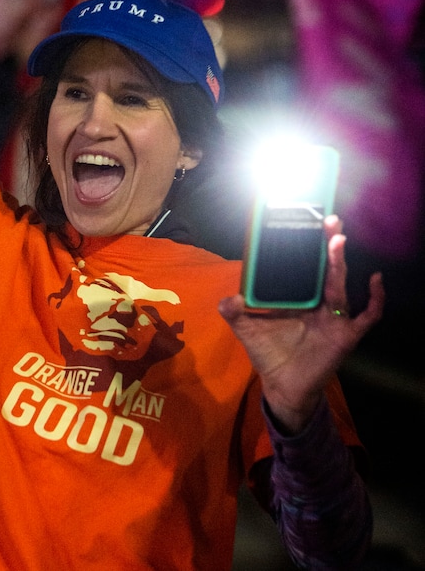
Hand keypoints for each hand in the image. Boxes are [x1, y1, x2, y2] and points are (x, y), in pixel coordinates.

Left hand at [218, 216, 384, 433]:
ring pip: (339, 284)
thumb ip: (234, 313)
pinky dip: (374, 300)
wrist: (282, 387)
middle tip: (329, 218)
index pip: (304, 264)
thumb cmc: (268, 354)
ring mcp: (333, 317)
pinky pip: (366, 316)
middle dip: (327, 243)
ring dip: (339, 262)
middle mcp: (317, 302)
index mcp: (296, 296)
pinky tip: (375, 281)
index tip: (306, 220)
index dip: (306, 244)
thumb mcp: (246, 329)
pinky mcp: (344, 335)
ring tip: (337, 240)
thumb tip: (229, 298)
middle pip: (325, 267)